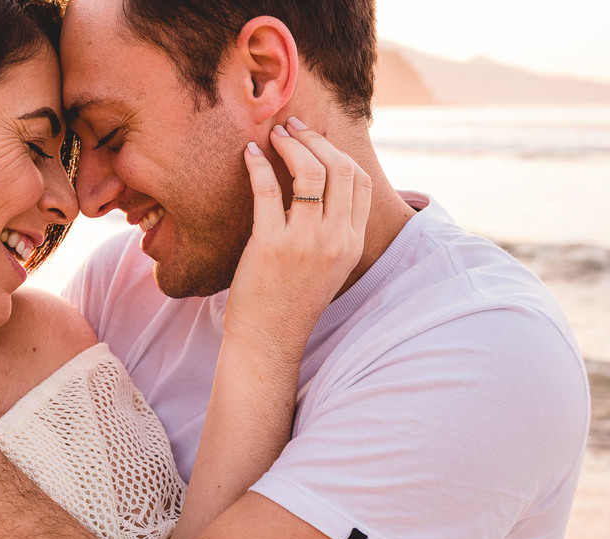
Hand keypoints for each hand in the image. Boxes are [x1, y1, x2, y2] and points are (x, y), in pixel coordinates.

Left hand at [224, 116, 371, 360]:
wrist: (269, 339)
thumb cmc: (292, 301)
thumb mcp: (328, 266)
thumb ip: (333, 230)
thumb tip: (322, 186)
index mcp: (353, 243)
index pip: (361, 181)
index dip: (338, 151)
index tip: (315, 139)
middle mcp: (336, 240)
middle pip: (339, 168)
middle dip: (315, 139)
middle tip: (292, 127)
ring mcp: (305, 242)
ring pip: (309, 172)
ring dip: (290, 145)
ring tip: (272, 136)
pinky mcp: (272, 245)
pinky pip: (268, 189)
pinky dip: (257, 165)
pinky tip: (248, 154)